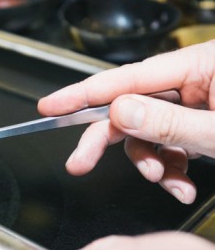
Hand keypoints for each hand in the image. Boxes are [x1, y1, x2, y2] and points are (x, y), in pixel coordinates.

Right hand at [38, 40, 214, 203]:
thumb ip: (169, 121)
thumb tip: (119, 112)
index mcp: (201, 64)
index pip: (128, 77)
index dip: (83, 93)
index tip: (50, 106)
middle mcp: (195, 80)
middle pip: (131, 107)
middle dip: (109, 141)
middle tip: (79, 162)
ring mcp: (198, 103)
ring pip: (149, 132)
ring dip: (151, 162)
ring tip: (166, 181)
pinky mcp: (201, 124)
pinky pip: (170, 145)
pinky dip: (171, 169)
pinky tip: (181, 185)